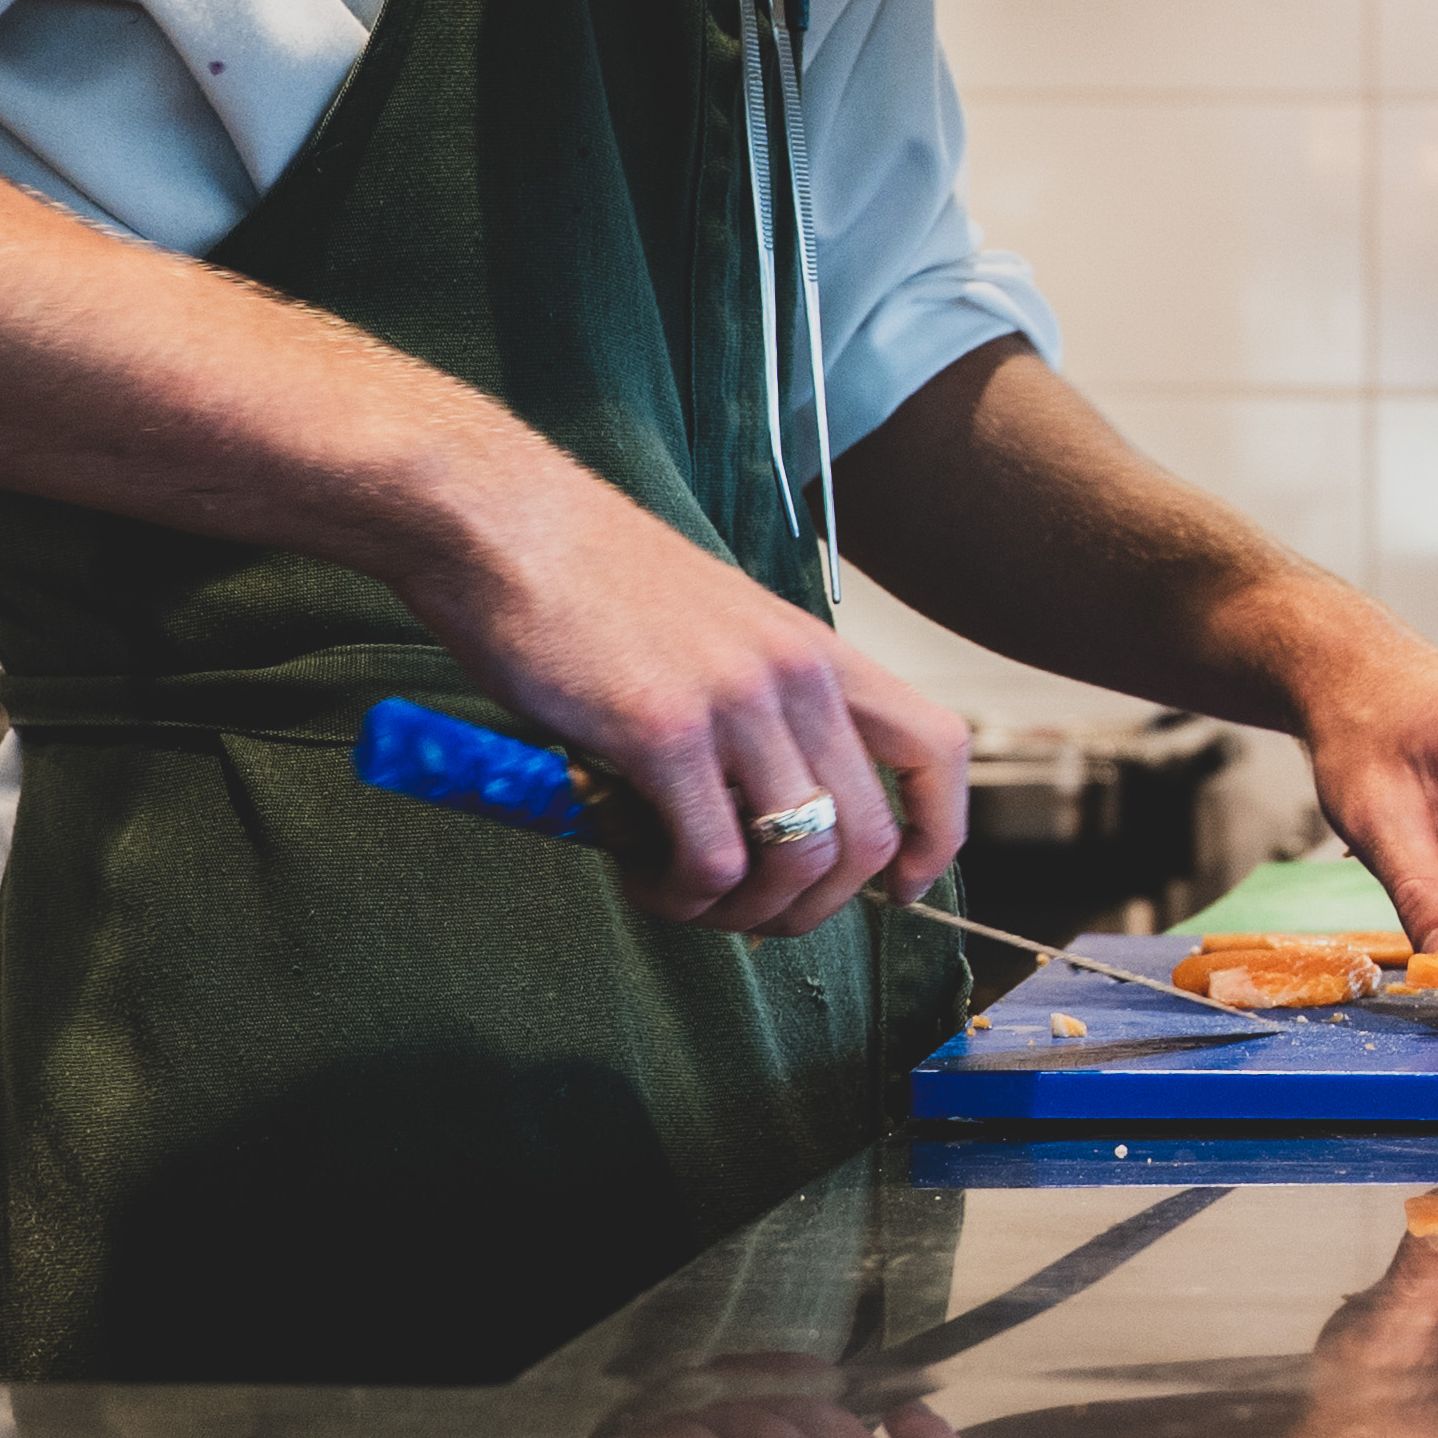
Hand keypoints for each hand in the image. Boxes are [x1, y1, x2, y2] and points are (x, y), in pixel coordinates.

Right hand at [399, 456, 970, 934]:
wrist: (500, 520)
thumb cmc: (585, 578)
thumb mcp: (710, 630)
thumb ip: (749, 712)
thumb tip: (751, 819)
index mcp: (816, 648)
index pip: (935, 749)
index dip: (936, 836)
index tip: (899, 888)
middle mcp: (797, 675)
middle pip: (868, 835)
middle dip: (814, 906)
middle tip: (749, 917)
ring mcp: (737, 702)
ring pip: (798, 859)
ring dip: (746, 912)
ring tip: (685, 898)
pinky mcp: (664, 731)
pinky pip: (712, 860)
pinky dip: (683, 896)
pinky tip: (642, 876)